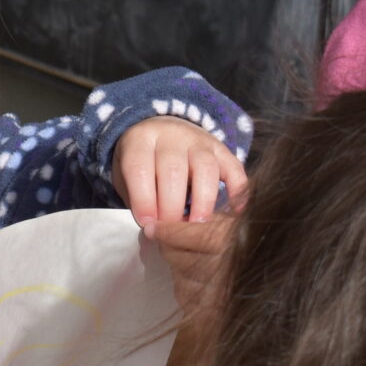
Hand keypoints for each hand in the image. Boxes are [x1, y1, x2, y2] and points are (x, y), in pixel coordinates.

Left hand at [112, 115, 246, 234]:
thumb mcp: (129, 175)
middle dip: (171, 207)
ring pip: (205, 169)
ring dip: (202, 202)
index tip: (147, 225)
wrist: (164, 132)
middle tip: (172, 232)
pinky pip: (234, 169)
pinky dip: (237, 191)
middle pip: (173, 171)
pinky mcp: (222, 150)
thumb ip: (139, 198)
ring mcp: (199, 141)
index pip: (140, 168)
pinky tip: (235, 213)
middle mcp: (171, 136)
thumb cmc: (144, 165)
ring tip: (198, 227)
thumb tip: (154, 230)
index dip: (143, 199)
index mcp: (141, 139)